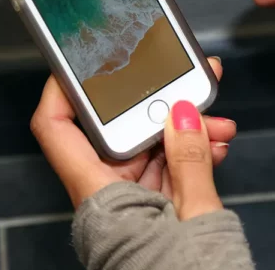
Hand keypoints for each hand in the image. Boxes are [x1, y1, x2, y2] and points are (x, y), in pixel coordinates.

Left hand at [30, 57, 234, 215]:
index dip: (62, 87)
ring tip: (217, 120)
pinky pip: (165, 169)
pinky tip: (215, 144)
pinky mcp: (153, 212)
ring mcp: (131, 204)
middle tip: (185, 83)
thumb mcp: (197, 218)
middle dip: (155, 103)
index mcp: (100, 195)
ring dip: (183, 128)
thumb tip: (182, 112)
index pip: (57, 128)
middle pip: (116, 130)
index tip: (84, 57)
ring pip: (147, 147)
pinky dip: (190, 153)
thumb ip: (191, 160)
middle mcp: (107, 197)